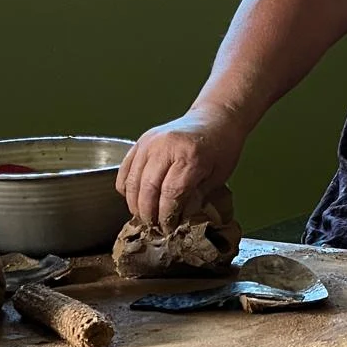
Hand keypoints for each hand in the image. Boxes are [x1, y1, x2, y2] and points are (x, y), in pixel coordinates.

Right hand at [116, 107, 247, 229]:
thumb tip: (180, 219)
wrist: (215, 118)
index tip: (167, 228)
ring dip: (134, 203)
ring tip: (143, 217)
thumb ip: (197, 196)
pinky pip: (125, 167)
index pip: (170, 193)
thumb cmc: (221, 147)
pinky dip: (125, 186)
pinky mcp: (141, 140)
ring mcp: (150, 142)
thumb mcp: (218, 175)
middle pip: (148, 188)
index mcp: (190, 156)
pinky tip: (133, 199)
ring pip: (132, 179)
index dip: (166, 215)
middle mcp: (166, 147)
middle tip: (152, 227)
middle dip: (148, 213)